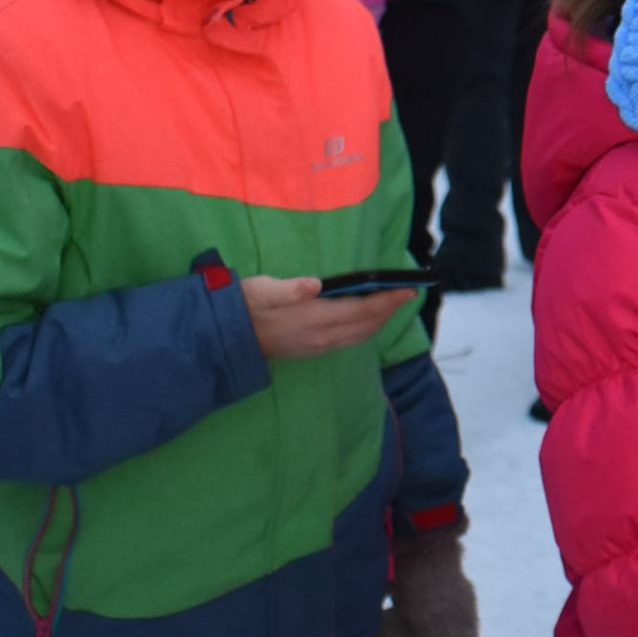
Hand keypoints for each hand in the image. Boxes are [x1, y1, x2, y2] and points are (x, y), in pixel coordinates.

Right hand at [242, 274, 411, 360]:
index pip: (361, 310)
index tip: (408, 289)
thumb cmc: (246, 305)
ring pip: (361, 335)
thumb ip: (289, 289)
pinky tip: (369, 319)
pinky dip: (367, 329)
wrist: (229, 337)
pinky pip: (350, 341)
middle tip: (408, 293)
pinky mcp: (314, 350)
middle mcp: (321, 336)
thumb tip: (314, 286)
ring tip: (394, 304)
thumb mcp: (262, 290)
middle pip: (367, 325)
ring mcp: (319, 346)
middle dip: (390, 309)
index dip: (387, 300)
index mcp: (313, 318)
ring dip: (380, 320)